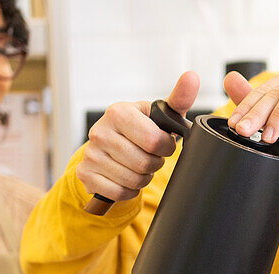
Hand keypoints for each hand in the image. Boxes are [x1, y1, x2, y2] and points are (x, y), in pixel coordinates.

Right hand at [77, 70, 200, 202]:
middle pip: (145, 163)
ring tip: (139, 166)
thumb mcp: (158, 115)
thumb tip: (192, 77)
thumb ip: (179, 99)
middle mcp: (100, 131)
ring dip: (143, 178)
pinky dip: (129, 190)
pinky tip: (126, 178)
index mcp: (118, 112)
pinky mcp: (86, 174)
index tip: (163, 144)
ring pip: (133, 180)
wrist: (110, 150)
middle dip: (155, 164)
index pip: (154, 141)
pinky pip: (120, 192)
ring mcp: (91, 154)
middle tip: (150, 156)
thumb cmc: (139, 131)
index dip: (166, 148)